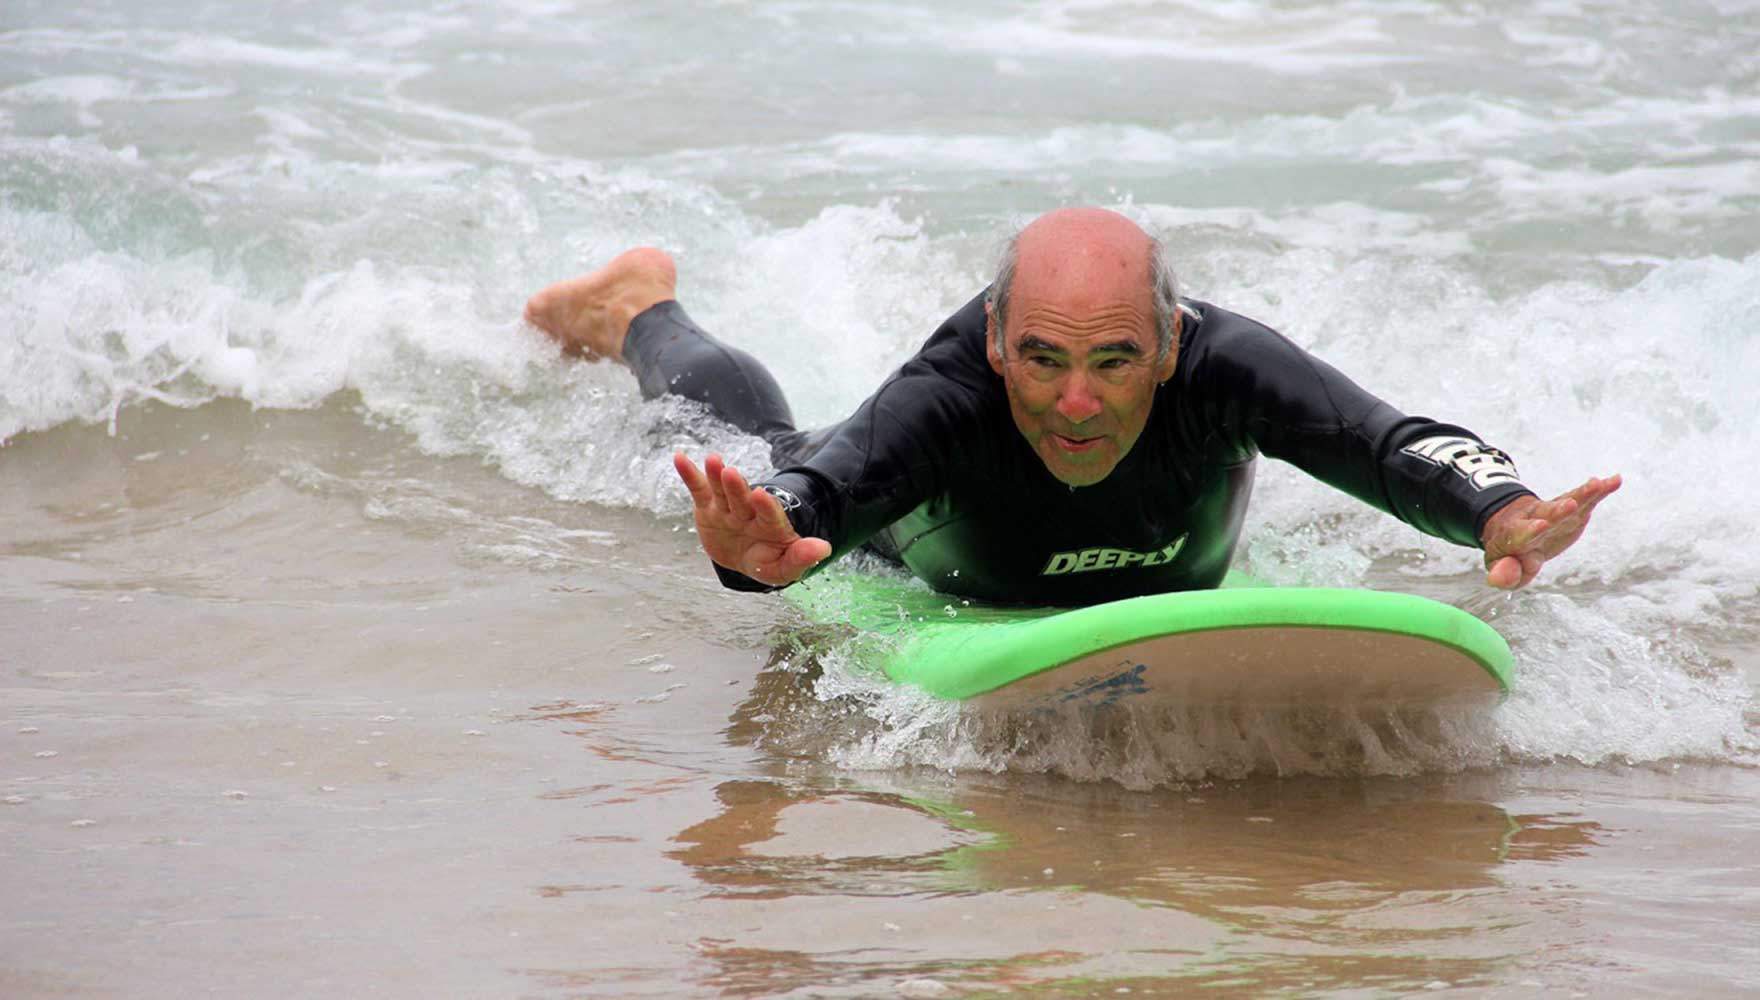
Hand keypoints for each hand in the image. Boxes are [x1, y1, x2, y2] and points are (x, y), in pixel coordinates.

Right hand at [673, 452, 831, 586]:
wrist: (746, 557)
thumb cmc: (768, 562)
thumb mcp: (784, 568)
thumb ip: (801, 558)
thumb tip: (825, 547)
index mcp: (771, 526)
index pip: (770, 514)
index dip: (766, 505)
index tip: (760, 495)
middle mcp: (749, 513)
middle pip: (743, 499)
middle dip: (737, 487)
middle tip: (731, 473)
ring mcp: (727, 508)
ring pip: (722, 490)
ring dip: (716, 475)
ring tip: (712, 460)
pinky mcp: (708, 507)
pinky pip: (698, 489)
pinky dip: (689, 474)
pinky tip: (679, 458)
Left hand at [1480, 474, 1622, 588]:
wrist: (1510, 526)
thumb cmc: (1507, 552)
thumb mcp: (1499, 567)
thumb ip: (1503, 575)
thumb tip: (1501, 578)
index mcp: (1515, 535)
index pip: (1522, 532)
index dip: (1530, 530)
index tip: (1541, 526)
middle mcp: (1534, 519)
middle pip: (1546, 513)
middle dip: (1558, 510)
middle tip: (1570, 504)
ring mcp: (1553, 512)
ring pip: (1567, 501)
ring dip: (1582, 494)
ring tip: (1597, 484)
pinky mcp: (1571, 510)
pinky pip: (1585, 499)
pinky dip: (1599, 491)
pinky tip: (1614, 481)